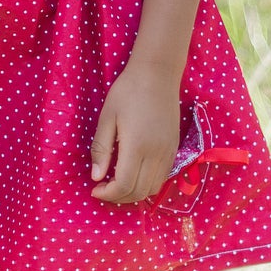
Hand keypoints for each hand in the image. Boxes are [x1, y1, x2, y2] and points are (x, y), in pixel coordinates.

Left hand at [89, 57, 180, 204]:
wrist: (157, 73)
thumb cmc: (127, 91)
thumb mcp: (107, 116)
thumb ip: (101, 149)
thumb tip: (96, 177)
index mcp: (137, 146)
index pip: (124, 185)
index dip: (108, 194)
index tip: (95, 189)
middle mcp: (156, 154)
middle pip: (139, 192)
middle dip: (119, 197)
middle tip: (103, 188)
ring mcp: (168, 152)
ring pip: (153, 188)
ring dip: (134, 193)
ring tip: (118, 183)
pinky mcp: (174, 148)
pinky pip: (162, 177)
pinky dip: (148, 183)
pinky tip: (135, 173)